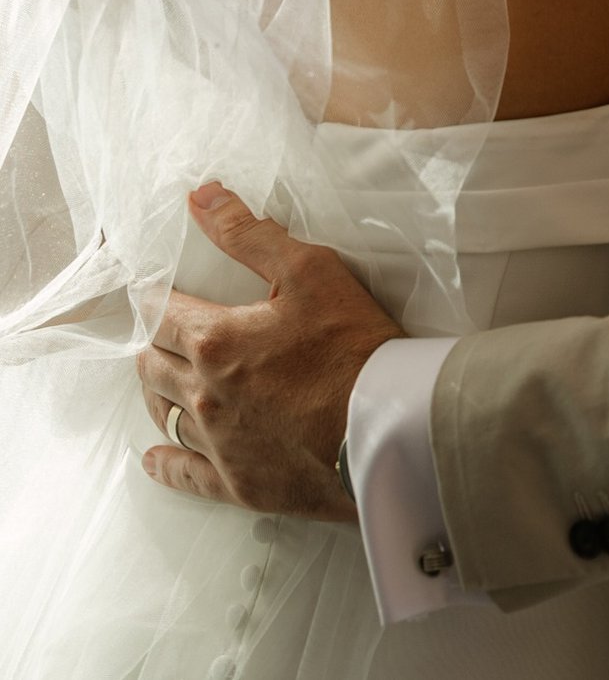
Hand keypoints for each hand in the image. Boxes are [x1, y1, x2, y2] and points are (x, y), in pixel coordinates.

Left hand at [137, 183, 403, 520]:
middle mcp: (204, 395)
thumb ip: (250, 234)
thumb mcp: (309, 270)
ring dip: (157, 393)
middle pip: (152, 365)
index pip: (160, 314)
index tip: (150, 292)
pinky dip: (164, 463)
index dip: (152, 298)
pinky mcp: (237, 483)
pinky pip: (184, 474)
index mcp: (215, 341)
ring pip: (163, 415)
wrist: (387, 424)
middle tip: (161, 332)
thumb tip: (202, 198)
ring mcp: (218, 444)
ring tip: (161, 381)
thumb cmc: (352, 344)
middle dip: (153, 343)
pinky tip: (153, 458)